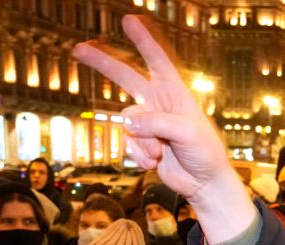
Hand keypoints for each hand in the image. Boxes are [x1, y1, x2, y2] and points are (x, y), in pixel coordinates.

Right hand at [73, 16, 254, 243]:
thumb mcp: (188, 132)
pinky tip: (156, 163)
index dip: (144, 40)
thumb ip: (158, 123)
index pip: (158, 61)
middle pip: (126, 77)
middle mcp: (159, 103)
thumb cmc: (205, 153)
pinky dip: (140, 156)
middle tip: (79, 48)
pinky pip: (128, 143)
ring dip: (142, 142)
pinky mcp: (141, 142)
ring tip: (162, 153)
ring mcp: (149, 123)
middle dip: (103, 63)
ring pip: (127, 123)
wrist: (203, 183)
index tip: (130, 20)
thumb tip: (130, 123)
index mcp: (176, 93)